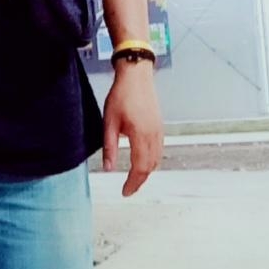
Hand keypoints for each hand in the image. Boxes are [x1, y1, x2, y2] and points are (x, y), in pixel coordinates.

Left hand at [102, 62, 163, 196]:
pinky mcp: (160, 127)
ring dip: (146, 172)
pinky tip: (143, 163)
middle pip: (150, 167)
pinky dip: (152, 161)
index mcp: (140, 135)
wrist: (136, 76)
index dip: (132, 183)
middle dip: (140, 181)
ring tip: (134, 180)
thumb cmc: (121, 96)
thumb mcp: (109, 122)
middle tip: (128, 189)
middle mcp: (153, 135)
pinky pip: (159, 150)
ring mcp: (159, 131)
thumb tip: (108, 168)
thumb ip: (109, 147)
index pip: (139, 168)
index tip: (124, 192)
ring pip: (157, 160)